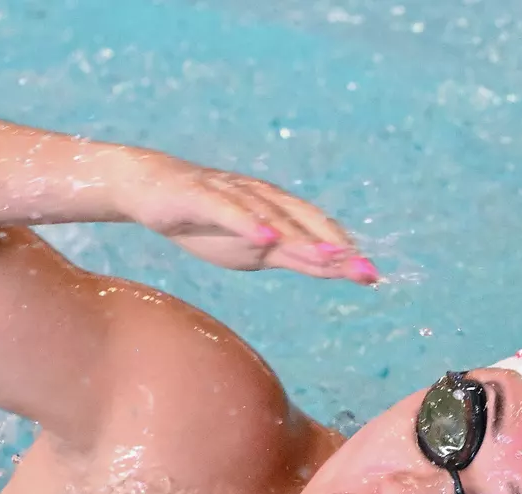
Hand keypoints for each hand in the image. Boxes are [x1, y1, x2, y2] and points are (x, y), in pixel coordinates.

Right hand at [113, 150, 379, 284]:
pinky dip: (250, 224)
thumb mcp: (251, 248)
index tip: (372, 277)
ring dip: (303, 237)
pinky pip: (229, 210)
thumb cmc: (205, 220)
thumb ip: (289, 256)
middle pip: (306, 222)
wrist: (149, 188)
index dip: (345, 253)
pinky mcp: (201, 194)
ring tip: (330, 257)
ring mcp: (233, 194)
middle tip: (364, 271)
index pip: (318, 233)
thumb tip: (329, 268)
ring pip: (273, 217)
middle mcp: (262, 198)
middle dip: (337, 247)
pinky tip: (267, 239)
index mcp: (277, 211)